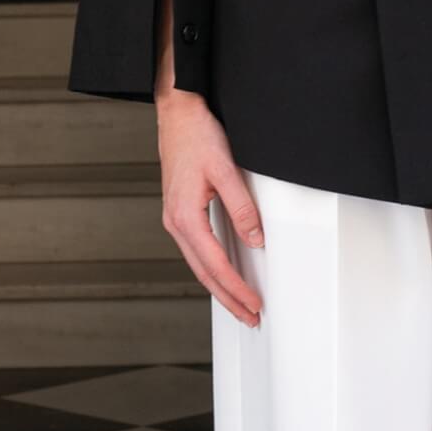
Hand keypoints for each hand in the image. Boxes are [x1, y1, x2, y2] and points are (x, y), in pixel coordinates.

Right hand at [156, 90, 264, 325]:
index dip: (236, 288)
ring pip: (199, 264)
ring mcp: (175, 218)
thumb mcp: (226, 170)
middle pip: (204, 273)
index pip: (215, 265)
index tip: (254, 304)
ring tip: (241, 304)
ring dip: (220, 286)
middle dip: (228, 298)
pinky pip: (197, 249)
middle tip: (251, 317)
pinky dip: (212, 267)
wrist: (178, 113)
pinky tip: (223, 273)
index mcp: (185, 217)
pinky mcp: (180, 211)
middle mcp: (175, 222)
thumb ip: (242, 207)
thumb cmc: (197, 136)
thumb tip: (256, 239)